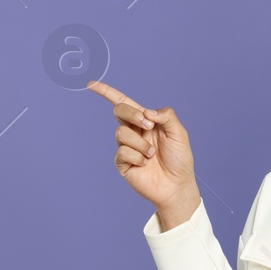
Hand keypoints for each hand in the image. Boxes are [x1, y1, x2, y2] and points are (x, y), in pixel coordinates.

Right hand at [87, 80, 199, 226]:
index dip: (106, 92)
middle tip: (149, 127)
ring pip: (121, 133)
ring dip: (140, 143)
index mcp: (145, 121)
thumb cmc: (179, 159)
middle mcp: (134, 131)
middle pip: (119, 111)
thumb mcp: (179, 133)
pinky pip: (122, 152)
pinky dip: (136, 157)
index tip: (91, 84)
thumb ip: (166, 116)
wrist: (177, 185)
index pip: (123, 103)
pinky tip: (145, 164)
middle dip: (132, 115)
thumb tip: (146, 112)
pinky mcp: (122, 163)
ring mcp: (127, 147)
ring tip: (152, 154)